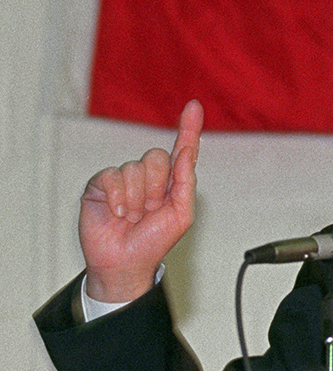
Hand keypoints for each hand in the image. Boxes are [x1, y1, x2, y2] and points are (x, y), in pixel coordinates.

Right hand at [78, 100, 203, 302]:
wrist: (124, 264)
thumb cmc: (154, 242)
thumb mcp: (181, 214)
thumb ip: (186, 181)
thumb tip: (187, 151)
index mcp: (171, 181)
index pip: (182, 148)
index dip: (189, 127)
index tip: (194, 106)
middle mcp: (148, 176)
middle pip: (156, 157)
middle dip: (156, 187)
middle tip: (150, 211)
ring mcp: (123, 179)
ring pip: (134, 168)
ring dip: (137, 198)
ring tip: (133, 217)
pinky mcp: (100, 185)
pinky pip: (111, 177)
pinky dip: (117, 197)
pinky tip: (117, 214)